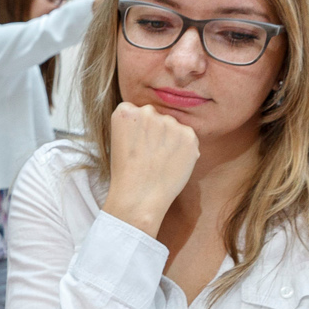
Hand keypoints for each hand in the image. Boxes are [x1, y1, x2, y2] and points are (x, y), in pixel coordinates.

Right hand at [101, 102, 199, 236]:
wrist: (139, 197)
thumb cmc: (126, 173)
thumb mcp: (120, 140)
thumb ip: (136, 124)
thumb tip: (157, 118)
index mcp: (125, 111)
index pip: (137, 112)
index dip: (138, 130)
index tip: (136, 145)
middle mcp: (147, 111)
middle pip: (156, 116)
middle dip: (156, 132)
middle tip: (149, 155)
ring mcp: (169, 122)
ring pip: (173, 126)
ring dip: (170, 140)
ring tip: (160, 161)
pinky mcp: (188, 135)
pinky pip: (188, 136)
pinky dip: (184, 149)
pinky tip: (172, 163)